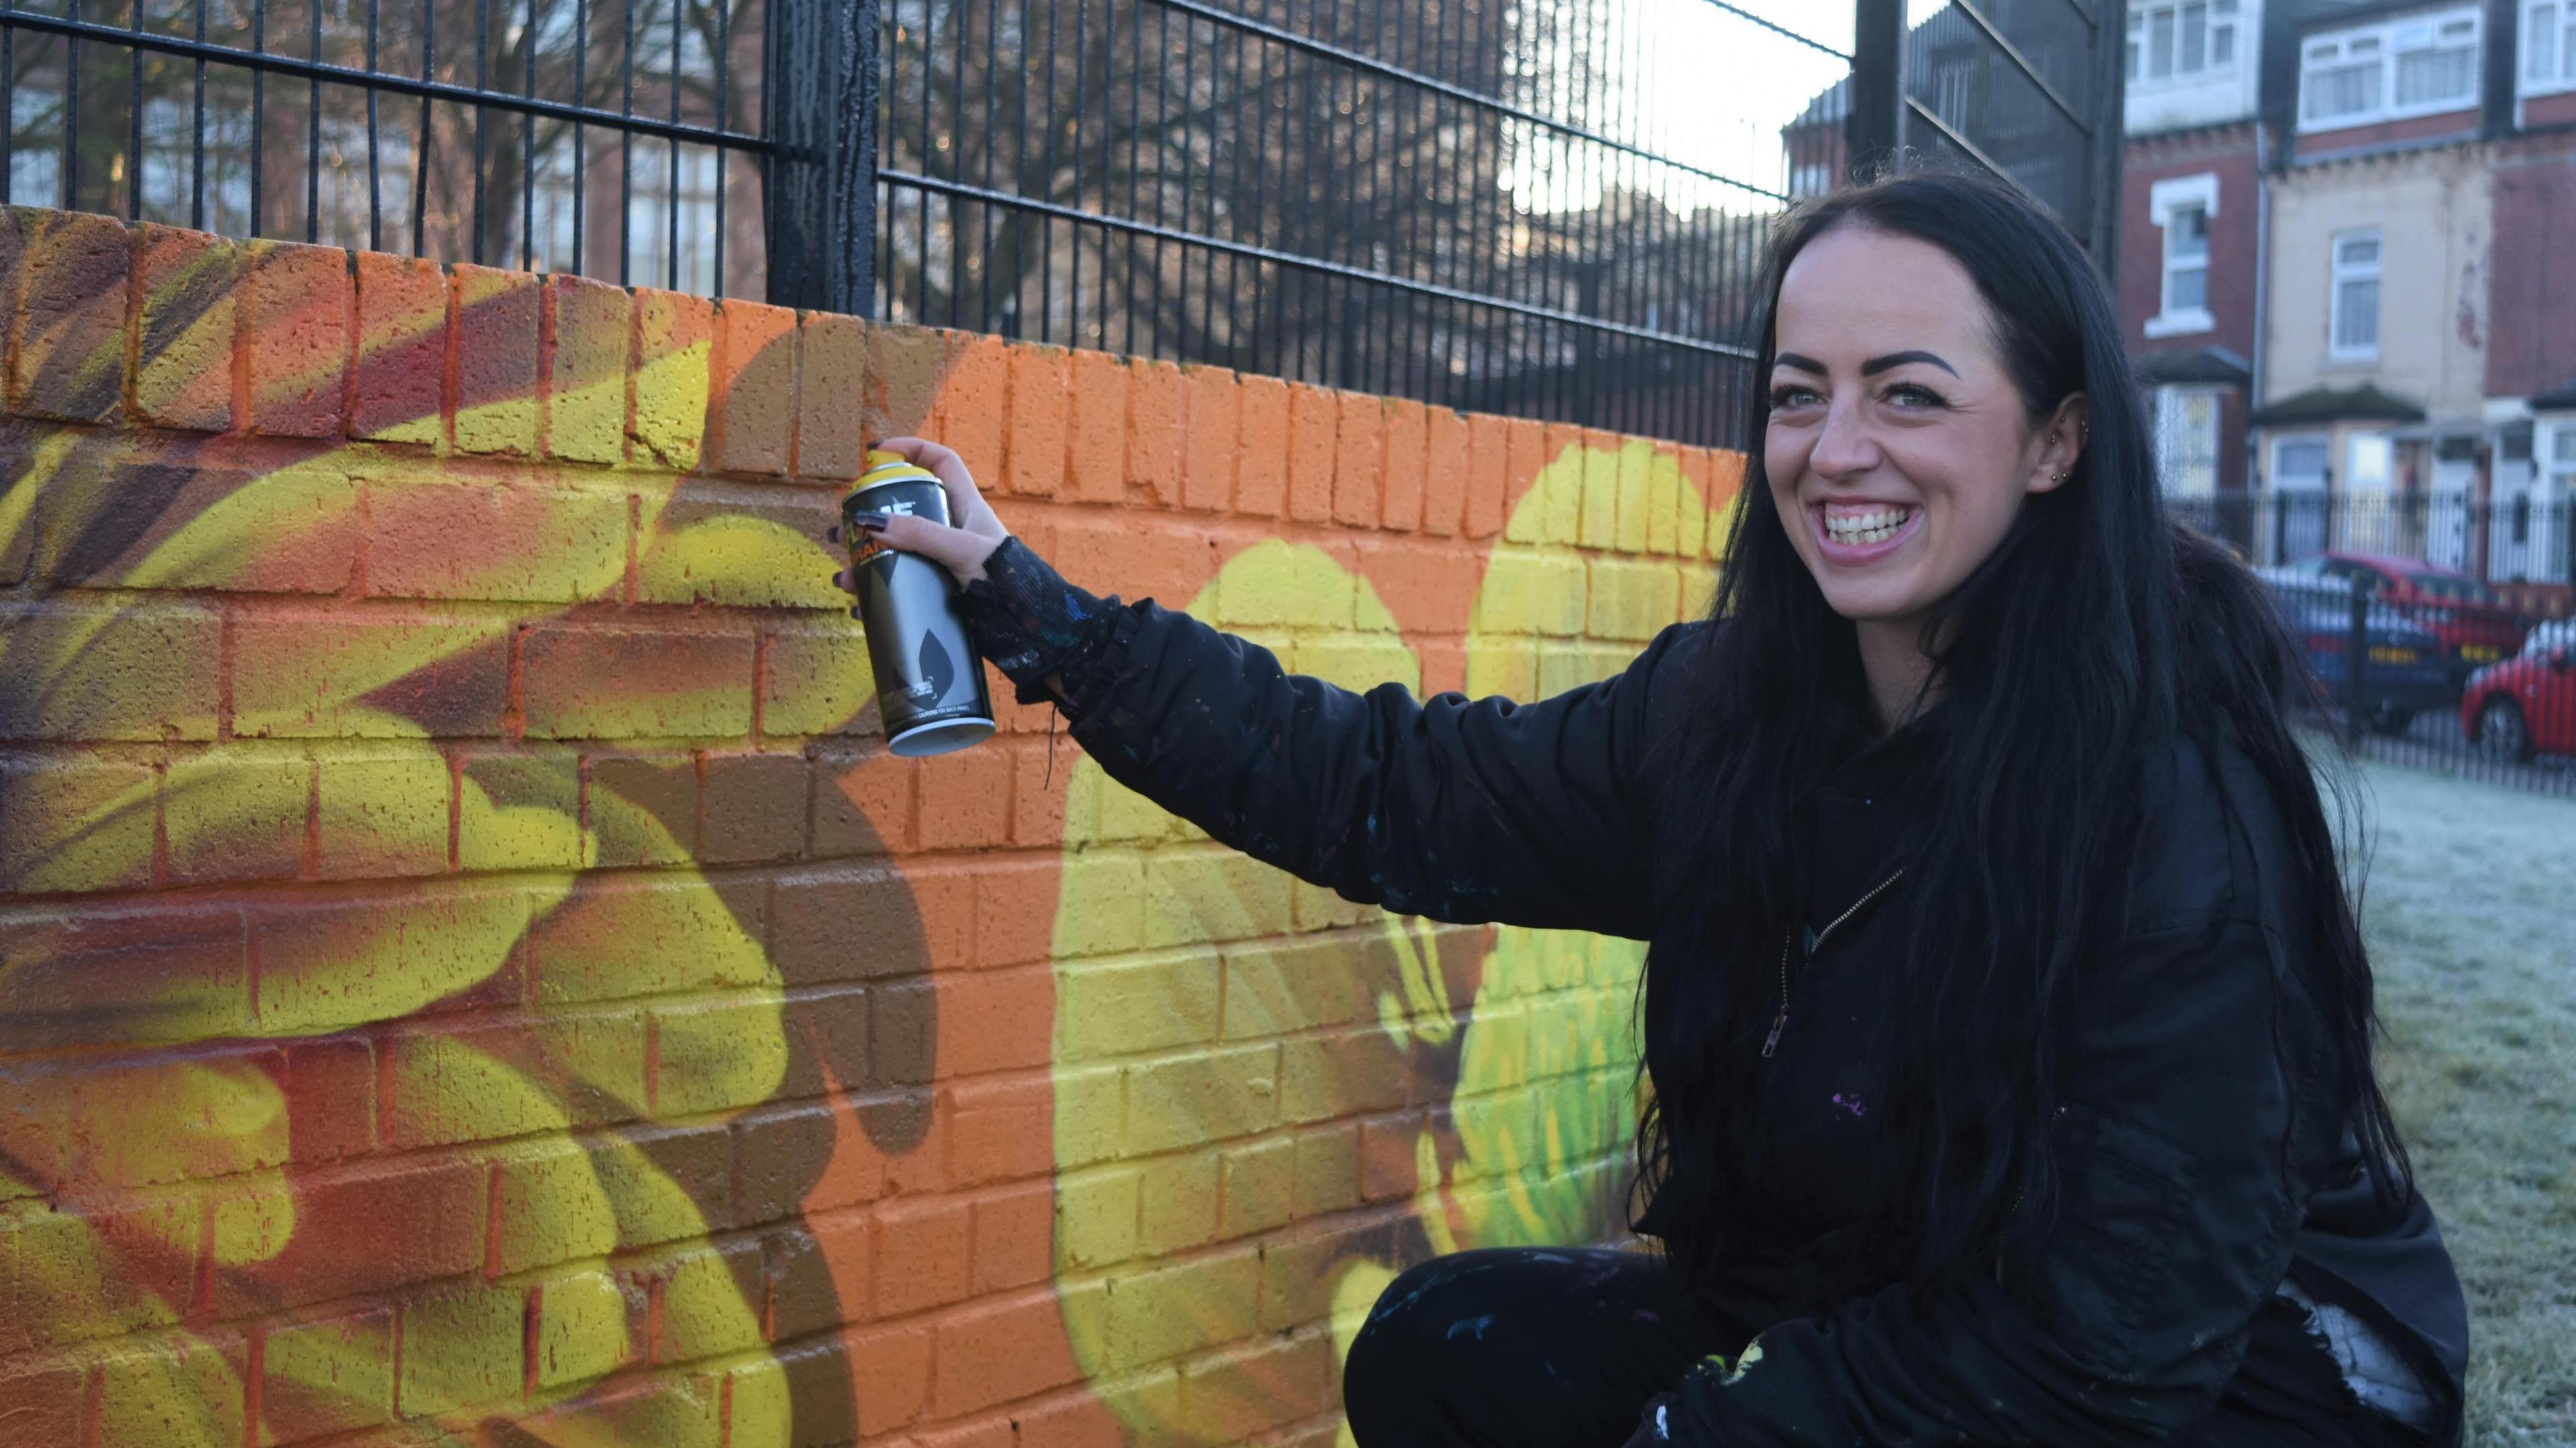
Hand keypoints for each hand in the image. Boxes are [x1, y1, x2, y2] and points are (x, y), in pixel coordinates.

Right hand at [829, 436, 1011, 590]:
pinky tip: (861, 601)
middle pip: (906, 507)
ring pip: (896, 548)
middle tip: (847, 526)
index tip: (879, 450)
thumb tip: (873, 522)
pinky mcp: (936, 585)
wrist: (1021, 624)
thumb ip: (922, 534)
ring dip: (866, 558)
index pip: (941, 462)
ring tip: (845, 574)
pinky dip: (877, 589)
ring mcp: (942, 558)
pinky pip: (899, 581)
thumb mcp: (962, 551)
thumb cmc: (1005, 580)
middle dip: (872, 515)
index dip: (912, 449)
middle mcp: (951, 529)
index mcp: (965, 507)